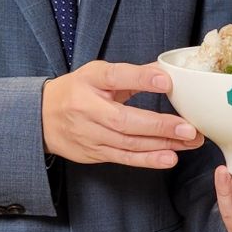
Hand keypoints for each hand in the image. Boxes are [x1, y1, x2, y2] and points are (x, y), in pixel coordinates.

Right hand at [41, 61, 201, 168]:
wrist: (41, 117)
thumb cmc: (76, 91)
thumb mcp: (97, 74)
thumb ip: (131, 74)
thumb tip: (164, 71)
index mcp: (90, 80)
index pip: (116, 77)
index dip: (141, 79)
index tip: (167, 81)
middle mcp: (87, 107)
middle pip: (124, 119)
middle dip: (159, 125)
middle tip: (189, 127)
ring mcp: (89, 133)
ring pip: (128, 142)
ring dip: (161, 144)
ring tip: (189, 142)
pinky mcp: (93, 152)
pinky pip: (123, 157)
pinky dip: (147, 159)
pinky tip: (169, 158)